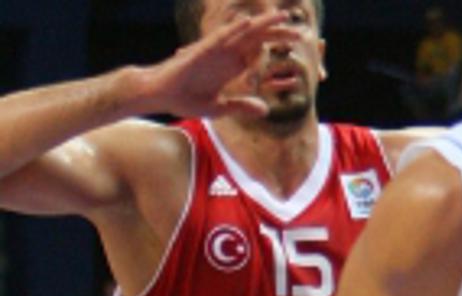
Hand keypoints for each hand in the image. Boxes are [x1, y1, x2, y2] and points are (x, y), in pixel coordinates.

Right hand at [139, 12, 299, 118]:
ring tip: (281, 17)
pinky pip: (220, 39)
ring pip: (242, 33)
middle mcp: (225, 54)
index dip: (275, 45)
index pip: (258, 50)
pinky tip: (249, 24)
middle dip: (277, 33)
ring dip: (261, 25)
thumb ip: (241, 106)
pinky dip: (234, 31)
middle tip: (300, 32)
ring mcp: (213, 51)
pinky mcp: (200, 52)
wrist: (159, 95)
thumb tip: (265, 110)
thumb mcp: (219, 108)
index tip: (295, 42)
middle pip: (256, 39)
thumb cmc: (185, 99)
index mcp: (230, 65)